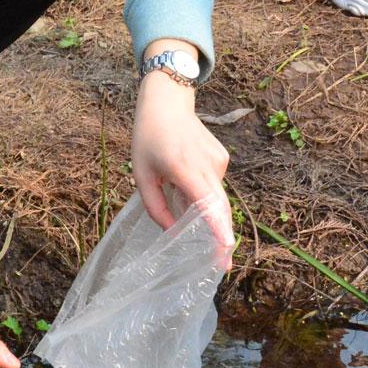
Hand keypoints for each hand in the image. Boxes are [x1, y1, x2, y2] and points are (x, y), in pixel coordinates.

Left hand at [130, 68, 234, 265]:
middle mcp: (207, 165)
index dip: (217, 229)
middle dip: (221, 237)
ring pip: (215, 197)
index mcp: (184, 169)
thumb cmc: (148, 139)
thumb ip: (155, 207)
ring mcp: (219, 161)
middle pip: (219, 207)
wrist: (167, 103)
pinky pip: (214, 185)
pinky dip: (204, 191)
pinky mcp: (222, 158)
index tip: (226, 249)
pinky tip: (185, 177)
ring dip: (205, 208)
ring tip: (178, 192)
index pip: (207, 203)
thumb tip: (171, 231)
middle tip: (221, 264)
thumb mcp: (141, 175)